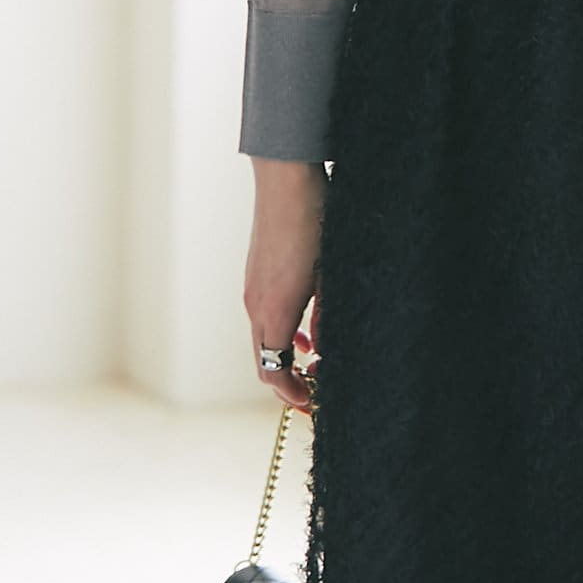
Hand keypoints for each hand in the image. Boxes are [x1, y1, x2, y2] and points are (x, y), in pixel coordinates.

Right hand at [244, 166, 325, 412]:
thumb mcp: (331, 273)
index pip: (272, 372)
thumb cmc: (315, 220)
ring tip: (315, 362)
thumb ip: (327, 317)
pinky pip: (263, 317)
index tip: (312, 404)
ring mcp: (251, 288)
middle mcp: (255, 304)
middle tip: (315, 391)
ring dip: (285, 356)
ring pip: (263, 338)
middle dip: (288, 382)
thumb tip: (324, 349)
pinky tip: (306, 328)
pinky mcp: (254, 274)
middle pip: (264, 361)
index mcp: (274, 311)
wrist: (286, 178)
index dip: (291, 395)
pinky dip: (281, 332)